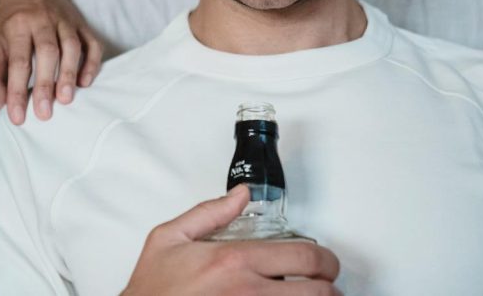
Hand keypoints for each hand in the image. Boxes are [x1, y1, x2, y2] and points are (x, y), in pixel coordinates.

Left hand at [0, 0, 102, 124]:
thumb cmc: (9, 14)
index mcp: (17, 25)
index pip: (17, 61)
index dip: (16, 90)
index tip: (17, 117)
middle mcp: (42, 21)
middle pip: (46, 53)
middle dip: (45, 84)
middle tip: (45, 113)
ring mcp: (64, 20)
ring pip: (71, 47)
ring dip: (69, 73)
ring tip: (66, 99)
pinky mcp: (80, 22)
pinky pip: (91, 42)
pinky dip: (91, 62)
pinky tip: (86, 82)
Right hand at [123, 186, 341, 295]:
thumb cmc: (152, 289)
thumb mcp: (169, 237)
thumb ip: (209, 212)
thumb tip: (240, 196)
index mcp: (233, 260)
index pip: (304, 256)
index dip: (326, 260)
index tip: (325, 263)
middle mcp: (248, 291)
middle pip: (318, 290)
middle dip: (330, 286)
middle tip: (327, 284)